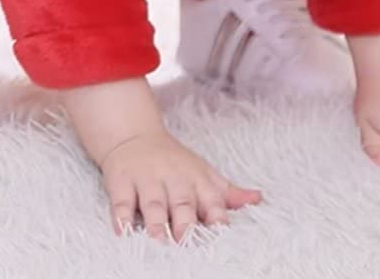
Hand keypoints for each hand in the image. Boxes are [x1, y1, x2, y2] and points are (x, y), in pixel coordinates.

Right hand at [100, 129, 260, 241]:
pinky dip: (121, 216)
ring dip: (156, 223)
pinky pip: (120, 200)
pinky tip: (123, 231)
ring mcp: (146, 179)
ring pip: (153, 203)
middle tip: (186, 243)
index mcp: (197, 180)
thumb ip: (227, 193)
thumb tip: (258, 198)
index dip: (218, 218)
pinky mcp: (121, 180)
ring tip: (159, 241)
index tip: (221, 236)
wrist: (133, 135)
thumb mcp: (203, 173)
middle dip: (185, 223)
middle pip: (182, 202)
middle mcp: (173, 178)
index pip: (212, 201)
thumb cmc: (174, 162)